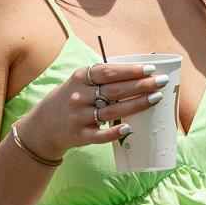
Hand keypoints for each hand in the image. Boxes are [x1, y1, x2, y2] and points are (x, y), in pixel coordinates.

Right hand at [15, 63, 169, 160]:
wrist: (44, 125)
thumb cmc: (72, 98)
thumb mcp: (81, 82)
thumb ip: (103, 77)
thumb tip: (140, 71)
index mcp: (80, 78)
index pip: (108, 71)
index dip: (130, 70)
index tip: (151, 68)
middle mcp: (79, 96)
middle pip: (114, 90)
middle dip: (140, 85)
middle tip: (161, 82)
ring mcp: (78, 117)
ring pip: (111, 111)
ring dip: (136, 105)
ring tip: (156, 98)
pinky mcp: (80, 136)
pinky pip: (100, 136)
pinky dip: (114, 132)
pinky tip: (130, 128)